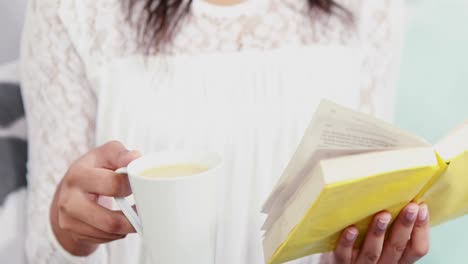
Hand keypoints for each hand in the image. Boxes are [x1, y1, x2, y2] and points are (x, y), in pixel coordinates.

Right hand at [50, 141, 140, 255]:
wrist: (70, 188)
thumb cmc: (95, 168)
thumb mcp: (106, 154)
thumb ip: (122, 154)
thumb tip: (136, 158)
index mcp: (78, 175)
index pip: (113, 185)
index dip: (131, 186)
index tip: (138, 186)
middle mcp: (69, 199)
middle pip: (110, 221)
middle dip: (133, 219)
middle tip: (145, 212)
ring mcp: (68, 219)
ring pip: (109, 233)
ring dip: (127, 227)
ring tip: (134, 216)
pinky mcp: (73, 232)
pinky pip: (103, 239)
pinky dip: (117, 233)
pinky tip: (119, 222)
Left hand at [322, 203, 429, 263]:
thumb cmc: (362, 248)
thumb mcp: (383, 244)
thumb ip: (392, 230)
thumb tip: (402, 199)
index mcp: (395, 259)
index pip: (416, 248)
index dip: (421, 229)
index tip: (422, 207)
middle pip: (396, 247)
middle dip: (404, 226)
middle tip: (411, 206)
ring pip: (372, 251)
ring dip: (378, 232)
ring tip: (383, 215)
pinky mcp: (340, 263)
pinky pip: (344, 254)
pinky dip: (348, 242)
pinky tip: (351, 229)